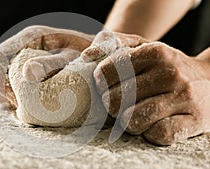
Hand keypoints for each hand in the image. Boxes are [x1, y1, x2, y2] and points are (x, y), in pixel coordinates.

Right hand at [0, 25, 92, 108]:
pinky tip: (16, 101)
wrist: (97, 55)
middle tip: (13, 105)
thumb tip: (27, 72)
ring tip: (12, 105)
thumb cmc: (86, 55)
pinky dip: (4, 90)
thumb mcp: (71, 58)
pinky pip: (4, 77)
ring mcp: (21, 54)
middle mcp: (21, 44)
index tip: (11, 98)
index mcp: (30, 37)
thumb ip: (51, 64)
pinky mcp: (23, 65)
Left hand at [84, 31, 209, 144]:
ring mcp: (184, 98)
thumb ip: (115, 45)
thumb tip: (87, 56)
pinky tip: (153, 123)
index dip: (101, 82)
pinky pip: (157, 135)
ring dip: (129, 121)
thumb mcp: (144, 47)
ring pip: (133, 121)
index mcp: (155, 52)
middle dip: (113, 104)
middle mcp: (171, 73)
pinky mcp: (194, 121)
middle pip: (116, 101)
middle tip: (120, 101)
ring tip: (136, 112)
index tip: (104, 85)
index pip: (107, 72)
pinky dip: (150, 133)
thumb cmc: (167, 66)